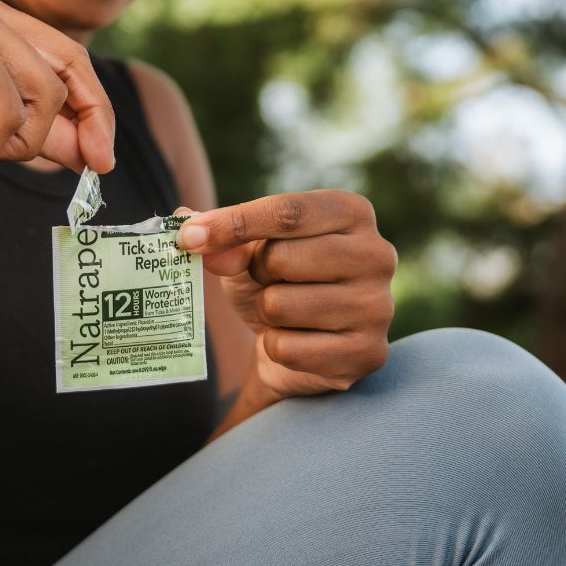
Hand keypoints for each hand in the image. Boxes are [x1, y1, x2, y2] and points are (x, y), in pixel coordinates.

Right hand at [0, 0, 114, 177]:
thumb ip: (31, 130)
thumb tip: (93, 149)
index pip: (66, 57)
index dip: (94, 107)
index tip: (103, 155)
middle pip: (70, 67)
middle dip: (87, 123)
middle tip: (93, 168)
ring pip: (43, 94)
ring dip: (15, 140)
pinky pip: (8, 107)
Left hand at [177, 191, 395, 400]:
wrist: (300, 343)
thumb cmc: (276, 279)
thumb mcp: (246, 247)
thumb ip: (219, 234)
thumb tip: (190, 237)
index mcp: (352, 212)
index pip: (286, 212)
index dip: (232, 223)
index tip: (187, 238)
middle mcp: (377, 254)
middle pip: (281, 257)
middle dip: (257, 273)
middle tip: (269, 281)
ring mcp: (378, 306)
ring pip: (280, 304)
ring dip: (266, 312)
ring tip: (286, 311)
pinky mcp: (367, 353)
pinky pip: (289, 348)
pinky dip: (277, 347)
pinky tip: (298, 341)